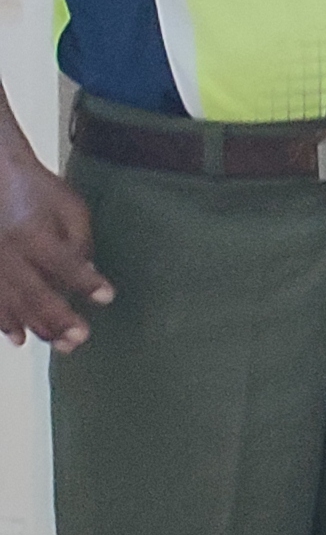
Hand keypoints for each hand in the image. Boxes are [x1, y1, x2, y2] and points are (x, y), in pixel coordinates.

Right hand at [0, 151, 109, 347]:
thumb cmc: (35, 190)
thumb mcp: (69, 207)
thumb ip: (79, 241)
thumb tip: (88, 275)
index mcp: (32, 232)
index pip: (63, 262)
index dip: (85, 282)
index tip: (106, 297)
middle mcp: (6, 252)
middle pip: (34, 292)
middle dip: (59, 318)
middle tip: (81, 339)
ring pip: (11, 304)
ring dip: (36, 327)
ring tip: (61, 344)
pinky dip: (4, 323)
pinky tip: (19, 338)